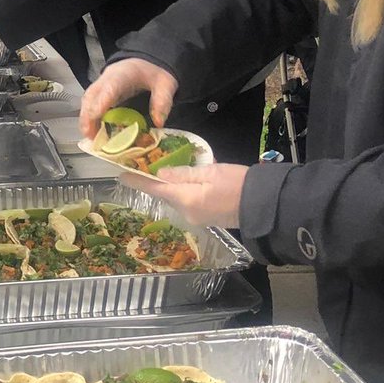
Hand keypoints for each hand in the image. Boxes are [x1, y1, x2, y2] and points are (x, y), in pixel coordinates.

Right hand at [80, 57, 178, 136]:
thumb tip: (159, 123)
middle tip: (91, 136)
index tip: (96, 117)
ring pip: (87, 99)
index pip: (110, 87)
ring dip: (86, 118)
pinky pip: (90, 103)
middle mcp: (107, 78)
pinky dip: (88, 117)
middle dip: (88, 116)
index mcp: (124, 74)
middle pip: (92, 95)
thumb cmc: (153, 72)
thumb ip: (163, 101)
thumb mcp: (165, 84)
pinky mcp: (100, 90)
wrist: (146, 61)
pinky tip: (93, 130)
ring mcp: (101, 83)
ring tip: (91, 137)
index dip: (102, 102)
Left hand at [120, 163, 247, 228]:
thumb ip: (183, 173)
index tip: (120, 175)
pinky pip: (187, 203)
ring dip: (171, 186)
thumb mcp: (210, 172)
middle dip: (156, 181)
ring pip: (176, 198)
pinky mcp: (205, 219)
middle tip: (146, 163)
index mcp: (185, 200)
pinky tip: (187, 182)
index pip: (154, 189)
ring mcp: (196, 218)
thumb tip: (159, 174)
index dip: (137, 181)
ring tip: (166, 168)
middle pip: (165, 194)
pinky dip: (183, 192)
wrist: (263, 205)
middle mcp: (186, 213)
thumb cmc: (238, 184)